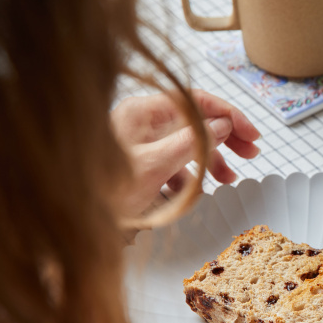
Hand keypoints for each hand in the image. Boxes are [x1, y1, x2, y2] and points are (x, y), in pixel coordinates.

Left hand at [110, 89, 260, 216]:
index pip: (196, 101)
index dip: (229, 115)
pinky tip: (193, 193)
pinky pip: (172, 164)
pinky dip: (188, 177)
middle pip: (195, 121)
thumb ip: (193, 143)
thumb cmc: (101, 191)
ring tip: (229, 180)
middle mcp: (141, 122)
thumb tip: (224, 126)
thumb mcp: (155, 166)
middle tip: (251, 154)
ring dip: (211, 161)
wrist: (70, 221)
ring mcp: (140, 144)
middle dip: (225, 137)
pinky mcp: (139, 165)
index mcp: (142, 112)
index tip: (252, 135)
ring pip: (186, 144)